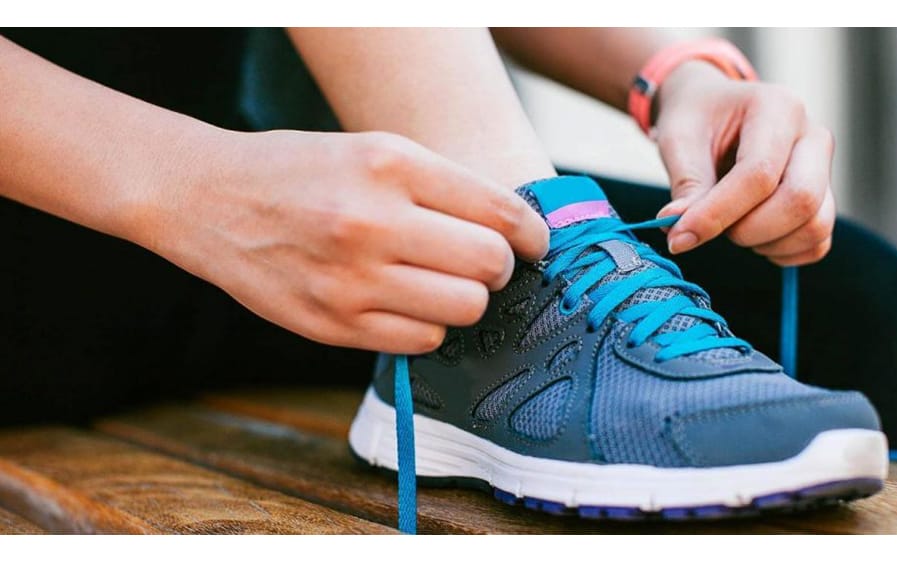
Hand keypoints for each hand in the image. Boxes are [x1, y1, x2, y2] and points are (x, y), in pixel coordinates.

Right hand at [146, 129, 548, 353]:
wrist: (210, 200)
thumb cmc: (302, 171)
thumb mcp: (373, 151)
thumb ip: (443, 187)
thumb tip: (516, 231)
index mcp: (389, 165)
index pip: (499, 210)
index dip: (531, 233)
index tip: (533, 242)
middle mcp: (372, 221)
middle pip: (489, 265)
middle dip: (499, 267)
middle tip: (482, 261)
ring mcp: (351, 279)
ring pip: (464, 309)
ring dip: (465, 299)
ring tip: (441, 282)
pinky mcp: (333, 324)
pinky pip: (423, 340)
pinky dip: (428, 326)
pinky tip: (406, 304)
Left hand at [653, 61, 835, 265]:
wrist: (713, 112)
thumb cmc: (697, 120)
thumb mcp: (679, 141)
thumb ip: (687, 187)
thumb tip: (681, 234)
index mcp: (778, 108)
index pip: (759, 173)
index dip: (718, 213)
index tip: (680, 235)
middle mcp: (812, 136)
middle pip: (800, 200)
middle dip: (749, 230)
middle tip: (712, 227)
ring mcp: (825, 169)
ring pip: (815, 226)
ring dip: (766, 244)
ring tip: (731, 228)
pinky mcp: (824, 198)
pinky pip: (817, 242)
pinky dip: (783, 253)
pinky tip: (753, 239)